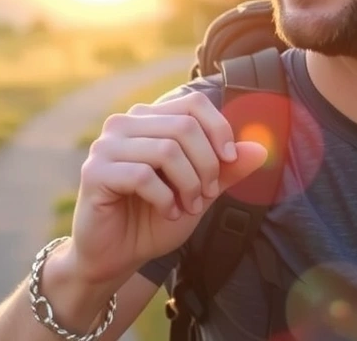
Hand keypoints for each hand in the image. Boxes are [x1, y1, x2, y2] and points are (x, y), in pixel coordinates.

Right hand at [69, 89, 267, 284]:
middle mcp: (124, 124)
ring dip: (188, 185)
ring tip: (187, 207)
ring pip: (166, 150)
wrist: (117, 254)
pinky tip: (166, 212)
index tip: (229, 161)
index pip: (193, 102)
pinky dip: (164, 199)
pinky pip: (143, 176)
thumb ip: (226, 170)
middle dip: (207, 165)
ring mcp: (106, 146)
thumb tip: (261, 148)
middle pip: (184, 126)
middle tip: (207, 195)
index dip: (218, 128)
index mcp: (148, 119)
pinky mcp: (94, 172)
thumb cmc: (155, 218)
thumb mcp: (200, 192)